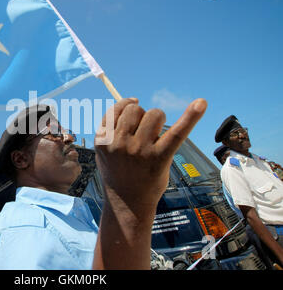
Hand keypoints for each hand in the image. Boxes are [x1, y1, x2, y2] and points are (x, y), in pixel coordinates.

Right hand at [92, 97, 206, 268]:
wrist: (127, 203)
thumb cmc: (117, 172)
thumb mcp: (103, 151)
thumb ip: (109, 128)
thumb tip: (133, 100)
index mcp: (103, 140)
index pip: (117, 109)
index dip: (127, 106)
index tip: (135, 104)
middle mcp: (119, 143)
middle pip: (136, 110)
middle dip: (142, 116)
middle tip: (143, 133)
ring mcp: (139, 151)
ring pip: (154, 114)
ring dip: (157, 119)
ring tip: (155, 135)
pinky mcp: (159, 158)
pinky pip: (177, 132)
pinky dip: (190, 117)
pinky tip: (201, 104)